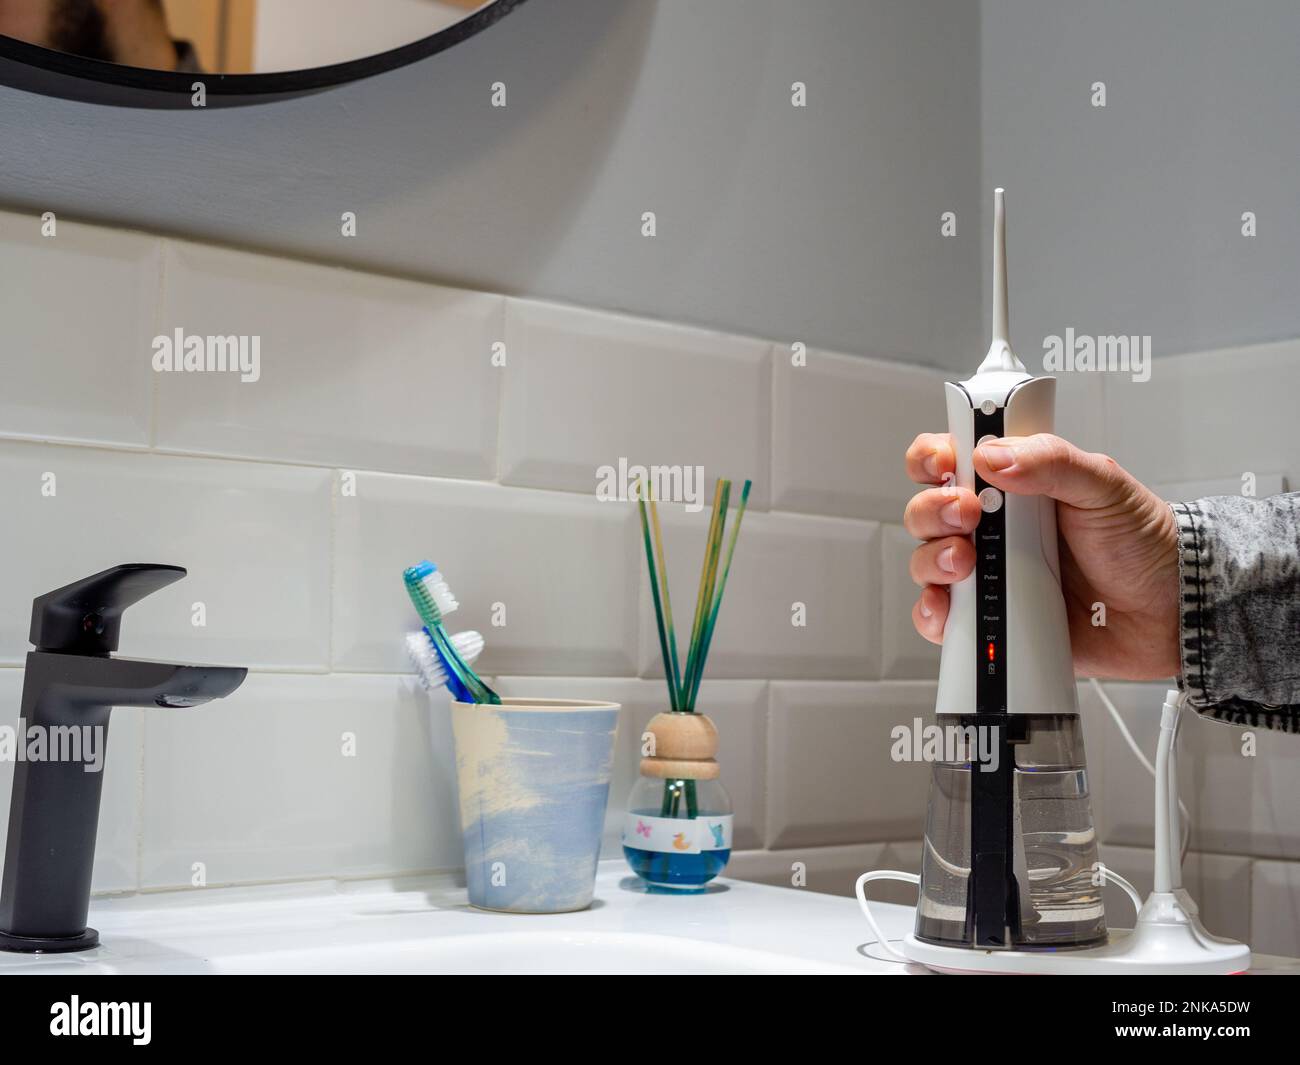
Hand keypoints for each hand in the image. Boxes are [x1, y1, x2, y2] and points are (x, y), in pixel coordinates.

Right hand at [903, 433, 1180, 679]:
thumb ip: (1052, 460)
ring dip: (933, 559)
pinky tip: (952, 608)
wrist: (1167, 613)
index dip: (935, 456)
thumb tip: (994, 457)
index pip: (951, 456)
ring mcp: (987, 573)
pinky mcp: (989, 618)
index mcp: (1013, 483)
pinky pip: (939, 615)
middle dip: (934, 509)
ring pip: (926, 560)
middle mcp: (992, 526)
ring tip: (967, 564)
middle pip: (926, 508)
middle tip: (969, 514)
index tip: (948, 465)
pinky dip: (933, 612)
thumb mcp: (1105, 486)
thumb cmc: (1141, 545)